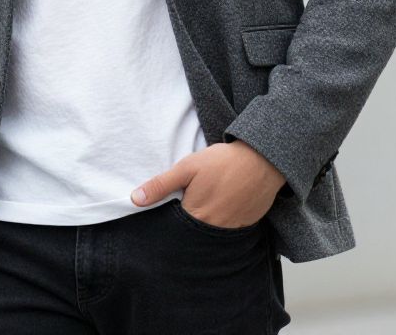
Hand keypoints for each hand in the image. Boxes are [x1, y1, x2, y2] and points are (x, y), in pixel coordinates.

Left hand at [131, 141, 287, 227]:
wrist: (261, 160)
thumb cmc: (222, 162)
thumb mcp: (186, 168)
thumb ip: (161, 185)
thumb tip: (135, 199)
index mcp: (196, 218)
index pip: (176, 231)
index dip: (171, 222)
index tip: (170, 213)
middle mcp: (215, 231)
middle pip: (194, 236)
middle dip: (188, 226)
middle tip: (192, 204)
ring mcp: (233, 231)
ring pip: (212, 235)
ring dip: (207, 225)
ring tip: (208, 204)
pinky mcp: (247, 226)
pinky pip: (230, 232)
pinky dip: (224, 222)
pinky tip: (223, 206)